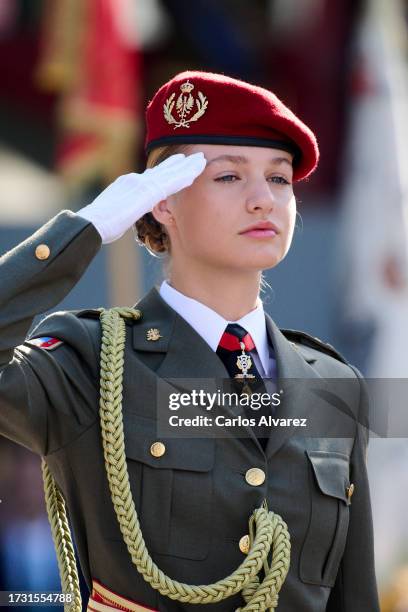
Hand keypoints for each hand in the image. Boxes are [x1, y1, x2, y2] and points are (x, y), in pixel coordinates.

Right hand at [77, 152, 206, 243]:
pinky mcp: (144, 194)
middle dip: (181, 163)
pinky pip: (168, 184)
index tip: (181, 162)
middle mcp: (135, 180)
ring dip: (187, 167)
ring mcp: (140, 185)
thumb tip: (128, 212)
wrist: (91, 223)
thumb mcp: (115, 212)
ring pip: (169, 173)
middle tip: (197, 156)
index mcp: (128, 184)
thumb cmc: (98, 224)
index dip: (169, 168)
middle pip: (163, 169)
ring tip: (201, 160)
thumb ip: (125, 208)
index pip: (153, 174)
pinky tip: (193, 175)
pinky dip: (181, 178)